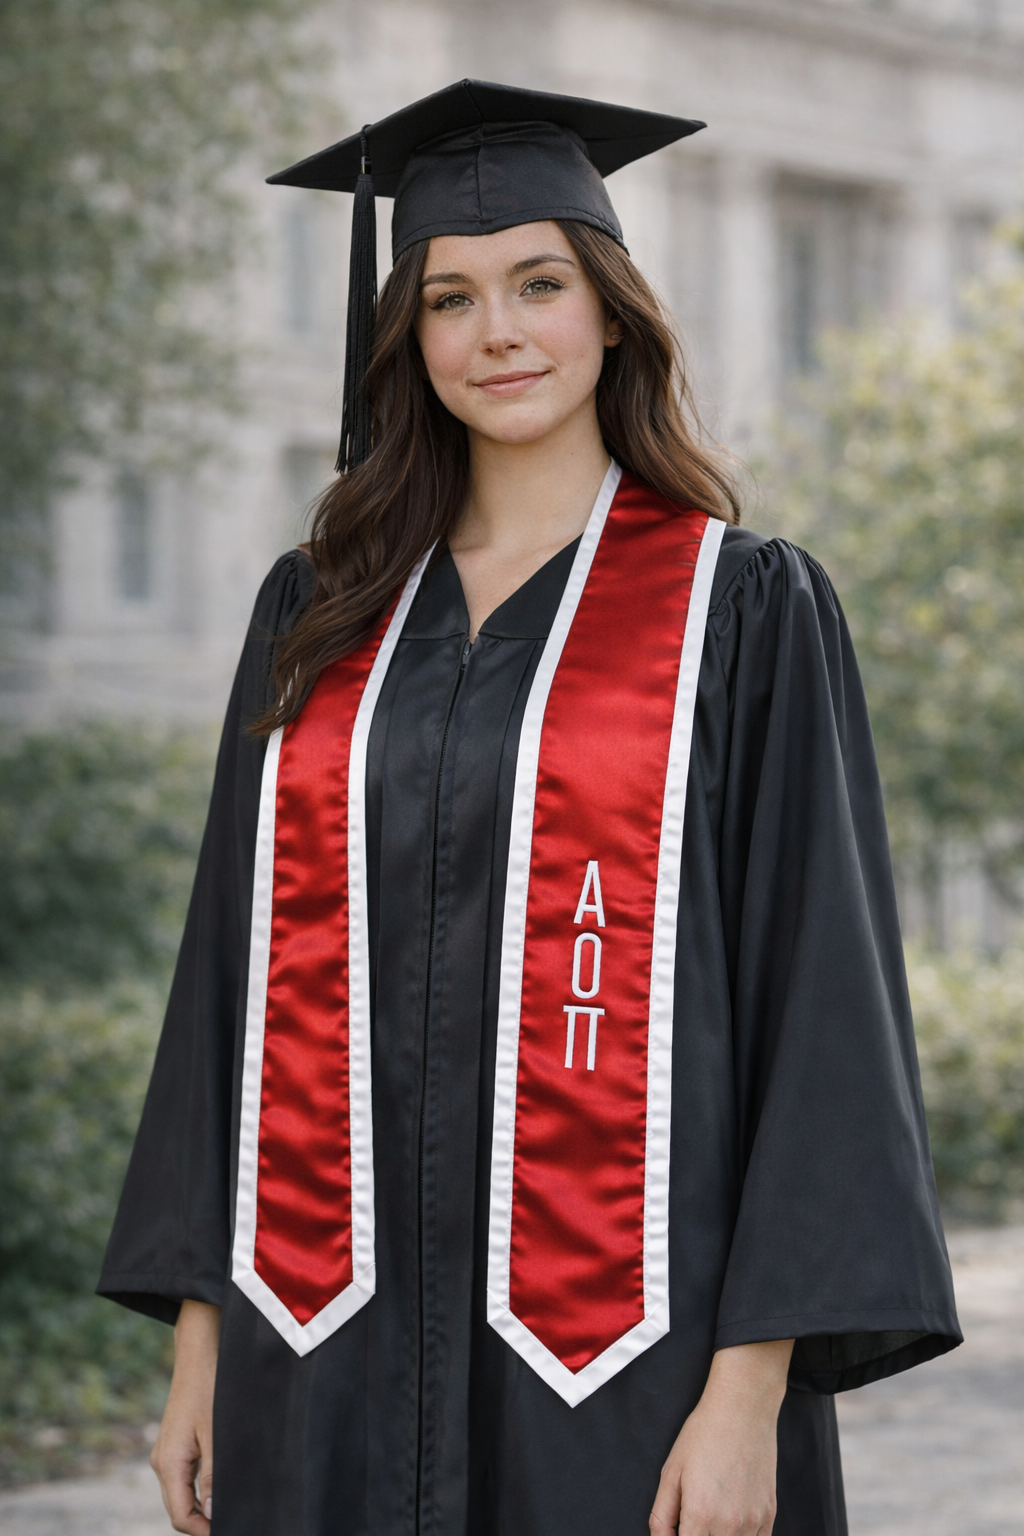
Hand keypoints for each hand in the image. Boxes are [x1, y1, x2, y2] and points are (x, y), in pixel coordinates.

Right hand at [150, 1300, 220, 1534]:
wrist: (199, 1352)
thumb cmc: (210, 1388)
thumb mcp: (217, 1434)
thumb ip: (214, 1476)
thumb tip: (212, 1512)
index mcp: (169, 1463)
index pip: (180, 1515)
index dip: (202, 1530)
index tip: (230, 1528)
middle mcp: (162, 1462)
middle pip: (178, 1508)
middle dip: (201, 1522)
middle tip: (234, 1521)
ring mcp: (166, 1452)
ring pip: (180, 1494)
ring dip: (201, 1507)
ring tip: (230, 1509)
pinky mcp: (174, 1444)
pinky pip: (183, 1478)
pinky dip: (198, 1489)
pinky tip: (219, 1488)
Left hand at [649, 1339, 793, 1535]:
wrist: (742, 1410)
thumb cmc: (704, 1434)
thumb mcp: (671, 1471)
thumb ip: (661, 1515)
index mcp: (700, 1515)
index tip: (680, 1529)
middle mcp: (729, 1525)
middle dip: (698, 1535)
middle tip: (693, 1519)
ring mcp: (752, 1522)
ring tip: (712, 1514)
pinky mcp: (769, 1515)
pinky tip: (732, 1520)